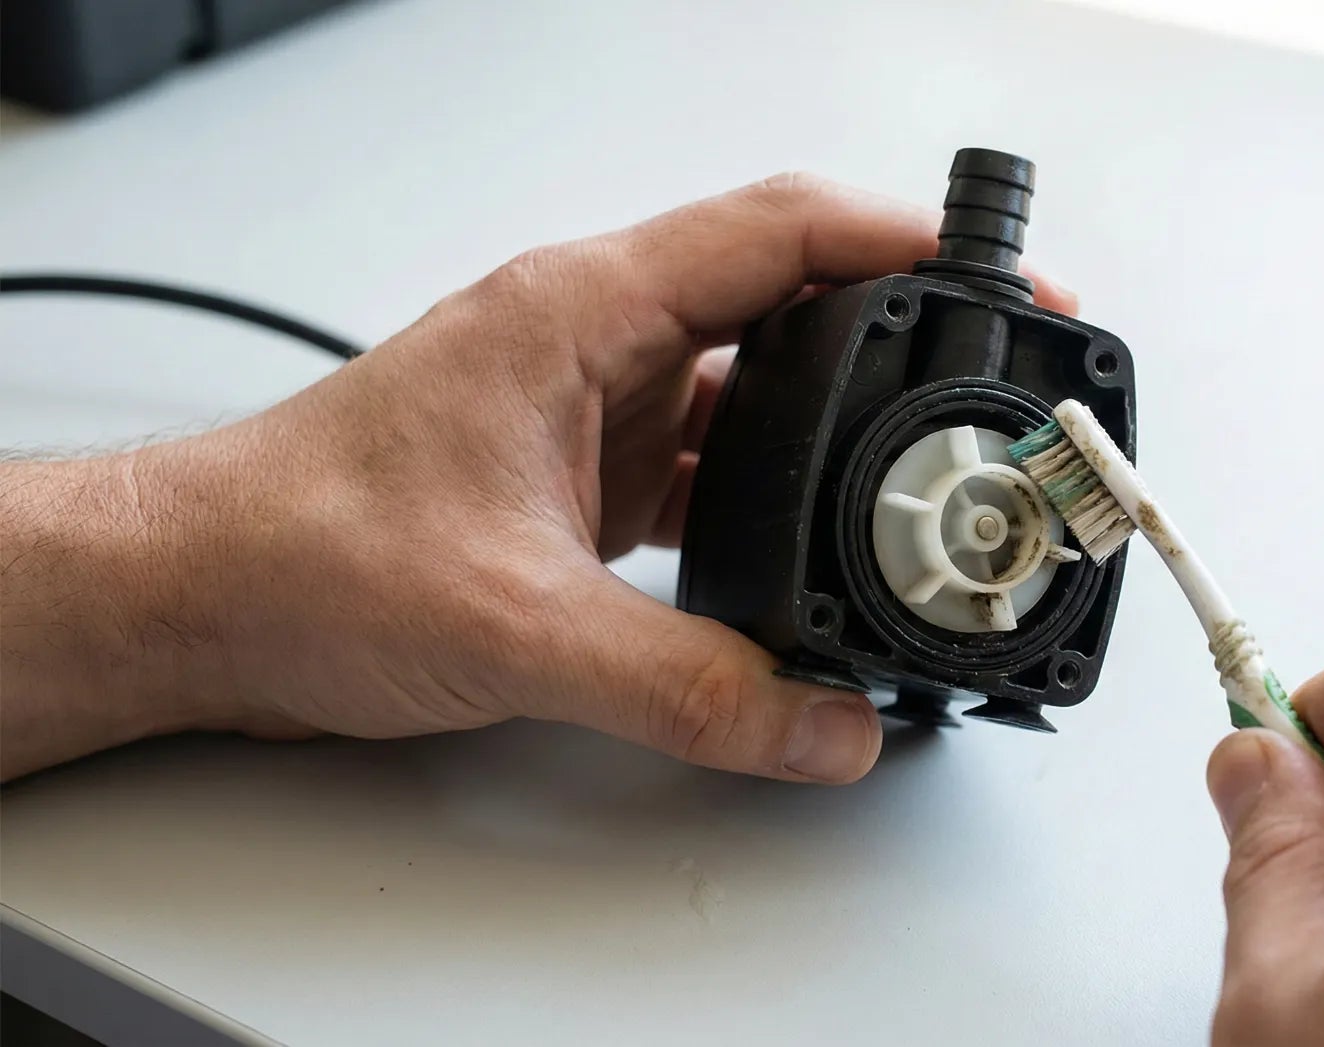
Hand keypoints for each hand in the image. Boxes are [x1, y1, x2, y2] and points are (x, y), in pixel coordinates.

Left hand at [0, 174, 1074, 781]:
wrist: (206, 597)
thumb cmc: (303, 549)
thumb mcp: (517, 625)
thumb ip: (688, 686)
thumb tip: (823, 724)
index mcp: (586, 311)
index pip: (782, 232)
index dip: (908, 241)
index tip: (1003, 279)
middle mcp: (600, 340)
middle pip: (794, 301)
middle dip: (905, 336)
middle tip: (991, 382)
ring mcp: (597, 404)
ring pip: (762, 389)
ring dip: (844, 427)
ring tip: (927, 468)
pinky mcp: (590, 471)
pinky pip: (721, 464)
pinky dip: (782, 499)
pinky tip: (819, 548)